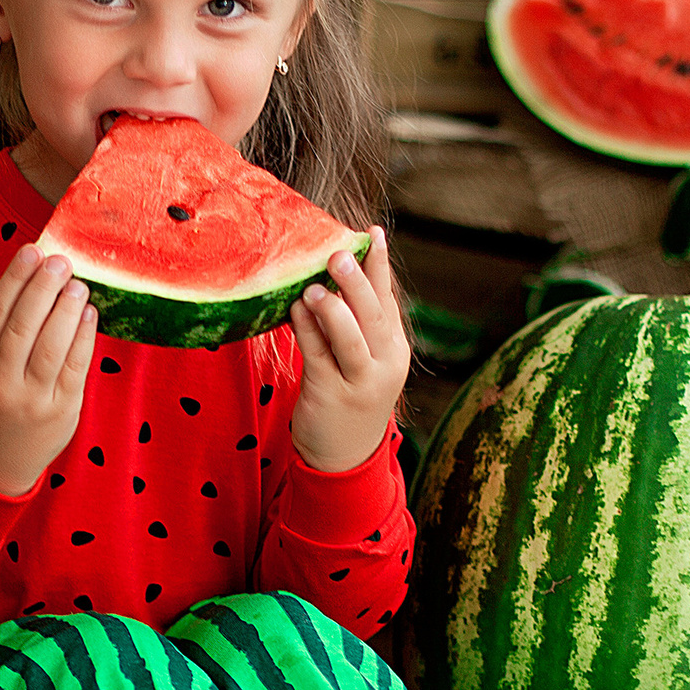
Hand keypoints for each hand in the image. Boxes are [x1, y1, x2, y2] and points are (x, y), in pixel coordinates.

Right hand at [0, 245, 97, 495]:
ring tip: (78, 284)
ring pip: (51, 346)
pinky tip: (88, 314)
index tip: (32, 251)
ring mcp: (33, 399)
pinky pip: (76, 368)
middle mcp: (1, 383)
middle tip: (60, 261)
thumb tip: (36, 282)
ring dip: (67, 309)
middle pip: (24, 325)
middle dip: (44, 288)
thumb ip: (1, 333)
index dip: (15, 278)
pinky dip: (84, 338)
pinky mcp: (62, 411)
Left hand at [288, 226, 408, 474]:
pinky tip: (294, 308)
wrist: (345, 457)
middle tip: (340, 253)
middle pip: (372, 315)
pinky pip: (317, 355)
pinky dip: (306, 329)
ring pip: (349, 337)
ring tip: (313, 285)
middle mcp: (384, 364)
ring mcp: (359, 382)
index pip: (388, 300)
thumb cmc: (350, 396)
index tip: (372, 233)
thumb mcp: (363, 360)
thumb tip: (331, 276)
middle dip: (357, 281)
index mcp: (395, 348)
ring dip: (331, 308)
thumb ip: (354, 323)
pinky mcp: (330, 395)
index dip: (380, 265)